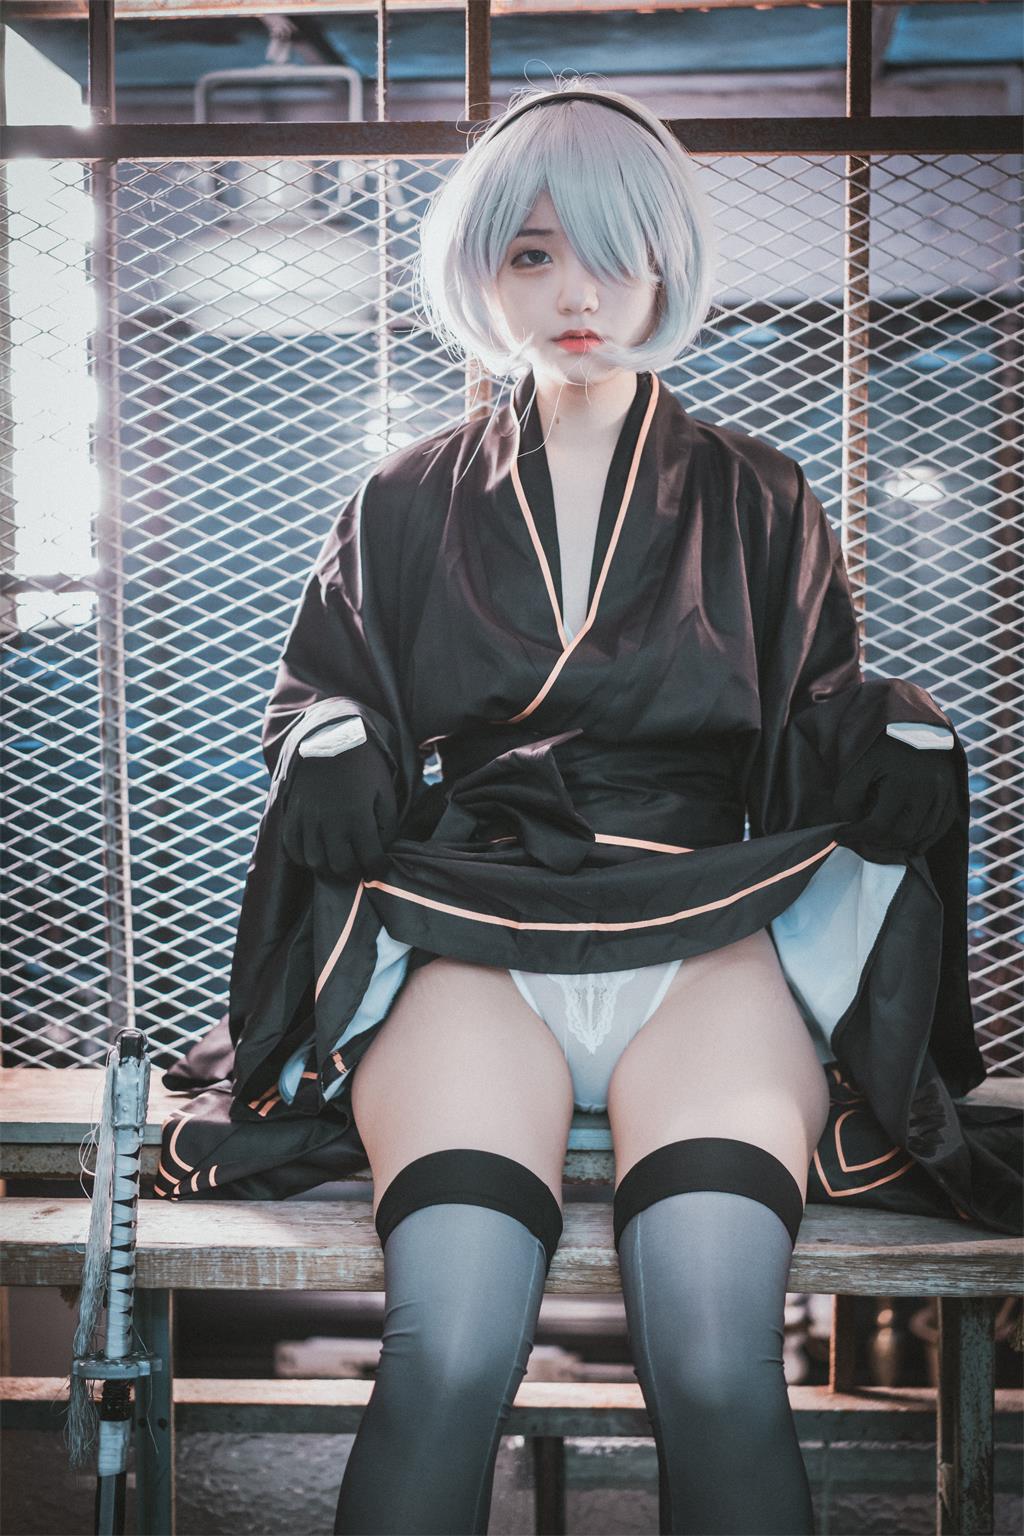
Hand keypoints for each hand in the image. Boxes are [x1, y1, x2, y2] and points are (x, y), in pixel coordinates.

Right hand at [281, 737, 398, 878]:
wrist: (331, 738)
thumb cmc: (365, 768)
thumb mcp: (385, 793)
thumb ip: (387, 826)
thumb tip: (381, 852)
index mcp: (358, 815)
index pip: (370, 859)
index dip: (378, 869)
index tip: (380, 869)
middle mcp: (330, 821)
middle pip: (340, 866)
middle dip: (354, 873)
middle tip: (359, 868)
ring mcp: (307, 818)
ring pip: (315, 862)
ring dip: (329, 868)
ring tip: (339, 862)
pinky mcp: (291, 813)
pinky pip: (292, 847)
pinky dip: (303, 857)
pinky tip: (316, 853)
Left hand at [833, 735, 956, 861]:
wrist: (912, 719)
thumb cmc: (880, 742)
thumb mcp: (858, 764)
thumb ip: (848, 796)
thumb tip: (852, 823)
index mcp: (903, 781)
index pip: (878, 824)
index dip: (856, 835)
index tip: (840, 835)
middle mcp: (928, 789)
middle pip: (902, 834)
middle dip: (877, 844)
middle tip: (860, 842)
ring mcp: (944, 791)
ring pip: (924, 834)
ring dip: (900, 845)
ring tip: (879, 843)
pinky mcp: (952, 790)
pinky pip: (942, 825)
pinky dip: (927, 840)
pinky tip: (911, 847)